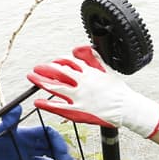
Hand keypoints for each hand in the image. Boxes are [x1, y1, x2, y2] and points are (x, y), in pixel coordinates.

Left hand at [0, 105, 74, 159]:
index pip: (47, 133)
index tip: (62, 149)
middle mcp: (30, 140)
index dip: (56, 139)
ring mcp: (28, 150)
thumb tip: (17, 106)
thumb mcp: (0, 128)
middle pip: (51, 143)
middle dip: (61, 150)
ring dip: (58, 157)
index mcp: (27, 132)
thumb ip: (9, 119)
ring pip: (48, 152)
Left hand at [28, 46, 158, 137]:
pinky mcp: (78, 111)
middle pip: (58, 73)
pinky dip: (46, 104)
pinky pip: (59, 107)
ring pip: (55, 88)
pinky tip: (37, 101)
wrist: (127, 108)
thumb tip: (77, 48)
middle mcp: (82, 83)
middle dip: (44, 69)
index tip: (53, 63)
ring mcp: (79, 97)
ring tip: (32, 78)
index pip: (68, 62)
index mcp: (88, 72)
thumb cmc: (117, 90)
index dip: (58, 62)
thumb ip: (90, 57)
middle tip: (35, 68)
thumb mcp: (105, 68)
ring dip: (41, 82)